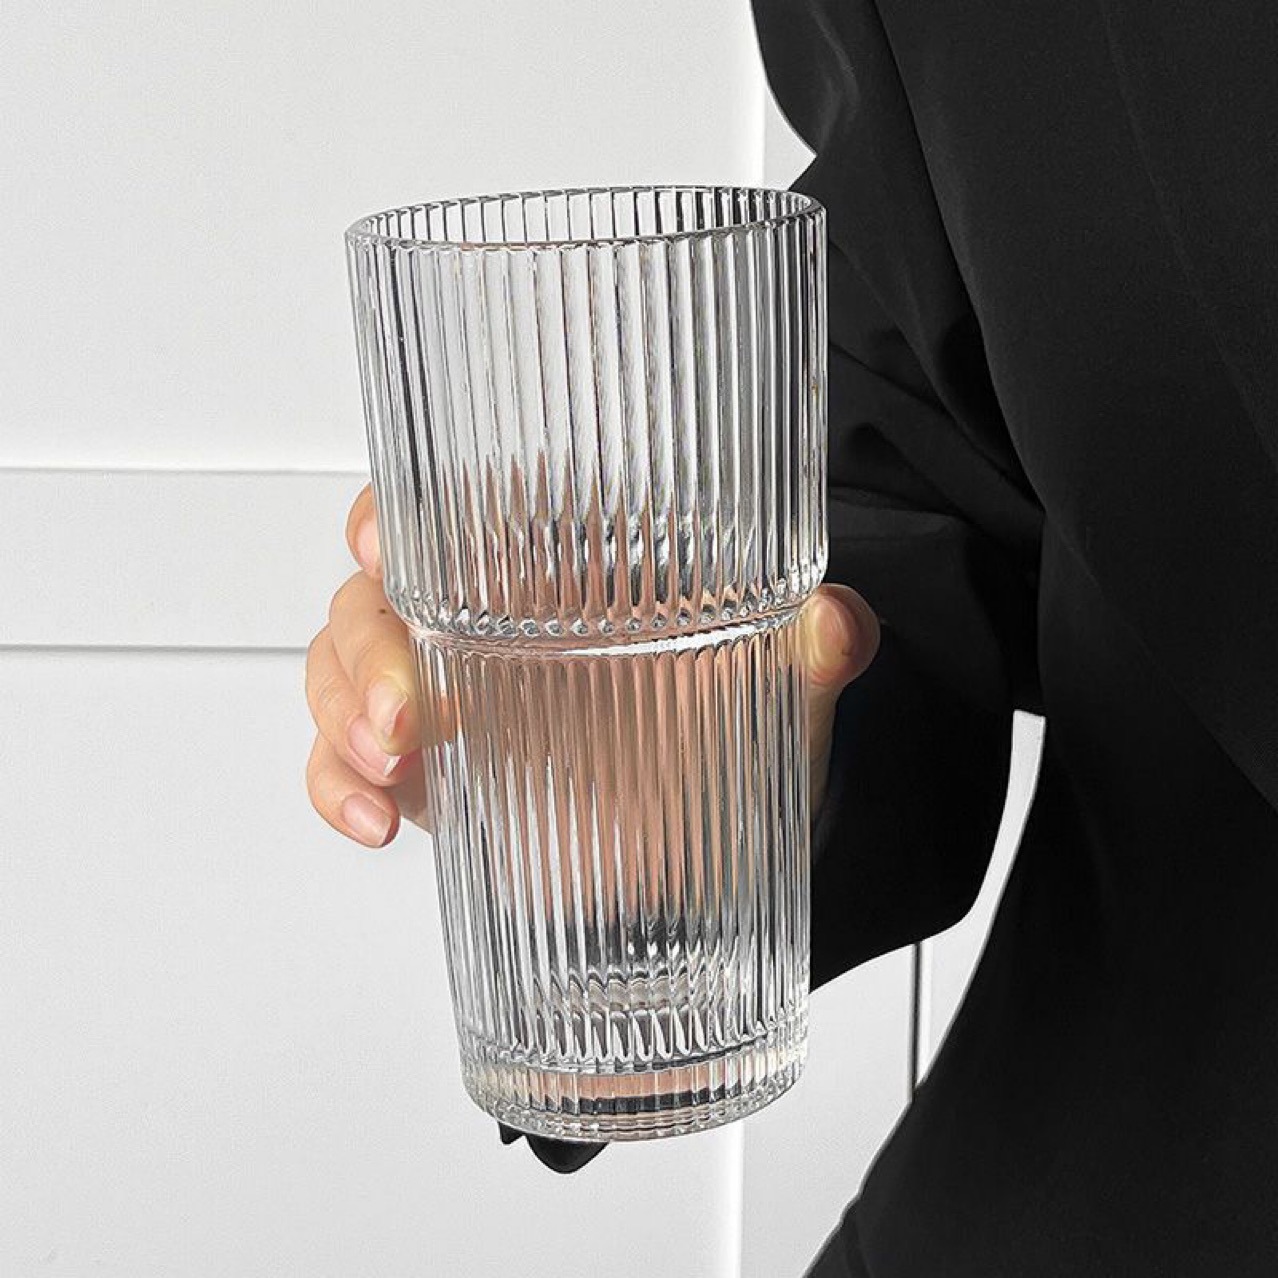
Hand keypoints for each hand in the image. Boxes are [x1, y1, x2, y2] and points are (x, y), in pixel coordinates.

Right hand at [305, 484, 880, 846]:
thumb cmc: (732, 728)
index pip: (449, 509)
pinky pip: (345, 762)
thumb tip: (838, 626)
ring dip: (342, 716)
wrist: (718, 835)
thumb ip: (813, 647)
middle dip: (366, 647)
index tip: (380, 540)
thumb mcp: (778, 682)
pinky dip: (336, 786)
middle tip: (405, 712)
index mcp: (554, 571)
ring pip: (342, 669)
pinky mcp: (431, 772)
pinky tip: (376, 821)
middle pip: (374, 595)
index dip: (395, 512)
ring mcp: (446, 697)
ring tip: (390, 772)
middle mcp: (483, 622)